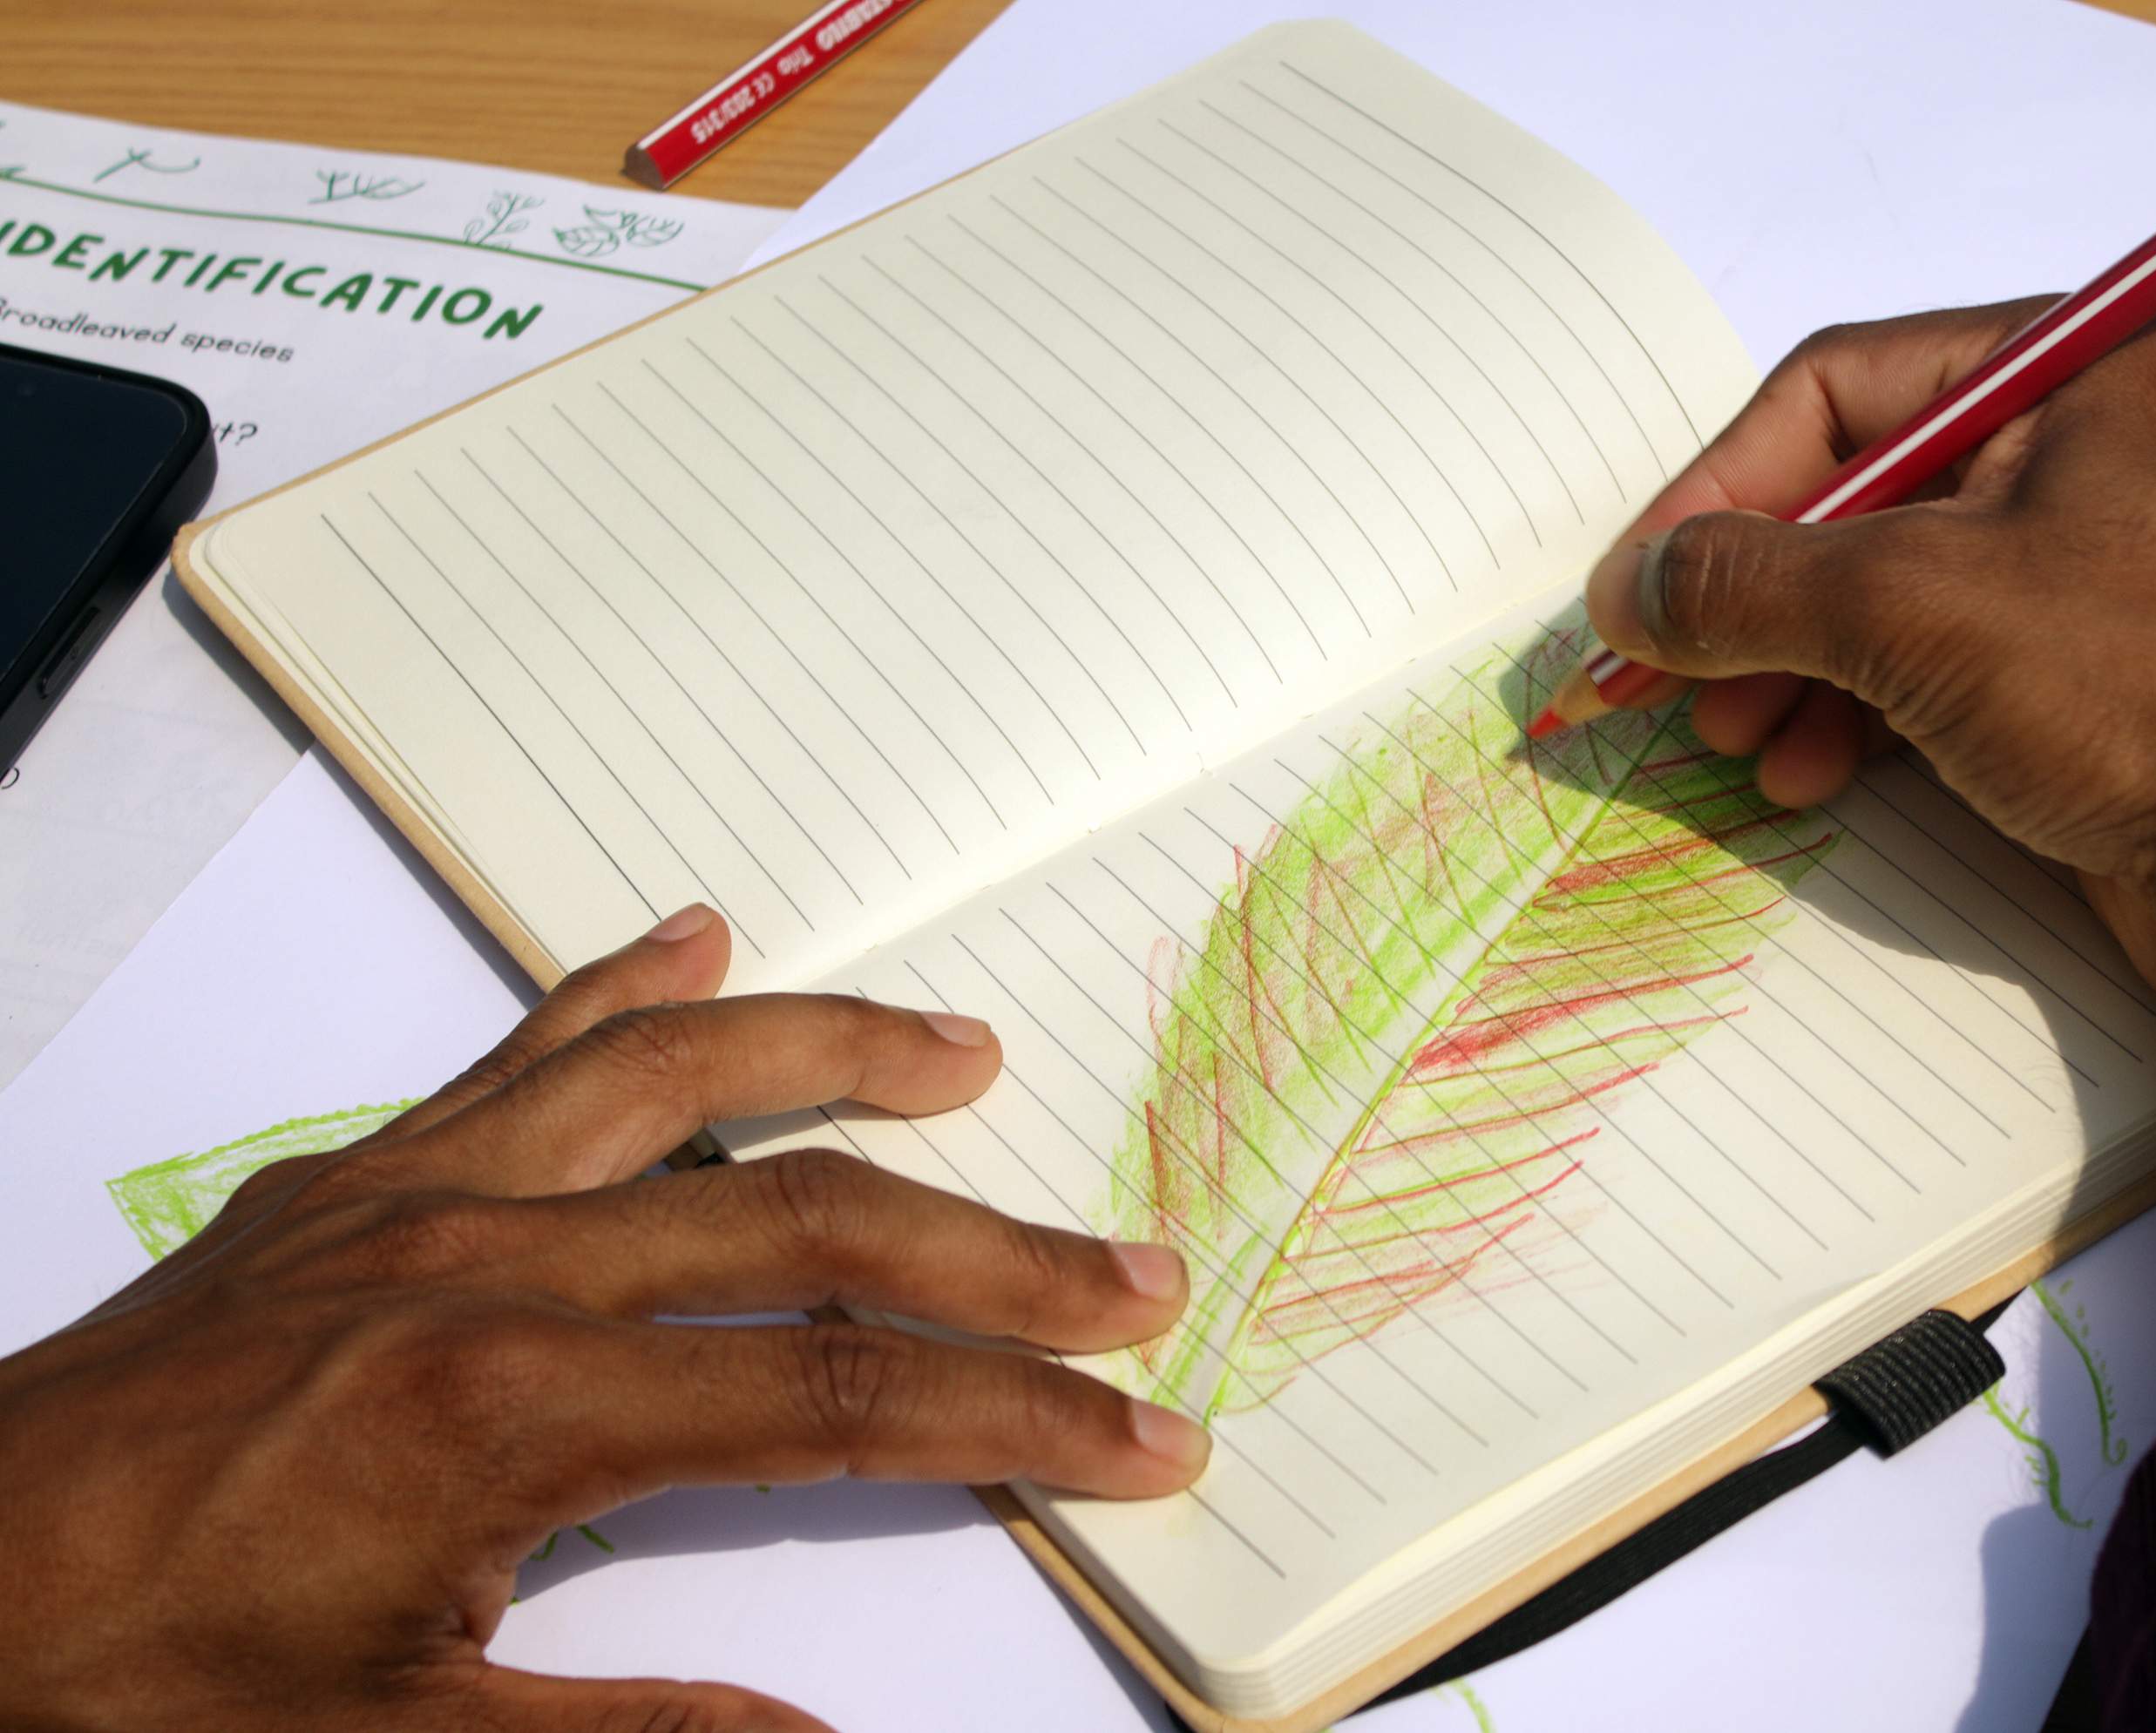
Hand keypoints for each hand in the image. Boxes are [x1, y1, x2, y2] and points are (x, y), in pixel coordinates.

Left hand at [0, 906, 1204, 1731]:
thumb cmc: (115, 1676)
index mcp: (508, 1412)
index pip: (836, 1398)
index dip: (1011, 1417)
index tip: (1133, 1433)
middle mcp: (481, 1266)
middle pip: (810, 1224)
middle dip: (999, 1259)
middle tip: (1134, 1280)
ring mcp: (411, 1199)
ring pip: (679, 1081)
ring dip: (844, 1053)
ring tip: (970, 1053)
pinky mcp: (344, 1181)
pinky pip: (511, 1050)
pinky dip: (616, 988)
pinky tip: (690, 938)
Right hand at [1600, 306, 2155, 1393]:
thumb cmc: (2140, 686)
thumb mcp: (1907, 608)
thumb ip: (1748, 584)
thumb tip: (1631, 589)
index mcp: (2072, 366)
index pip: (1839, 387)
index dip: (1721, 485)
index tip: (1642, 583)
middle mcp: (2096, 445)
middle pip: (1862, 496)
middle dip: (1758, 598)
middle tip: (1677, 680)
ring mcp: (2109, 567)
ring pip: (1900, 595)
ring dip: (1799, 670)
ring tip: (1739, 745)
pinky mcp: (2112, 678)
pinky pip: (1954, 668)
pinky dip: (1870, 715)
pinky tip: (1815, 776)